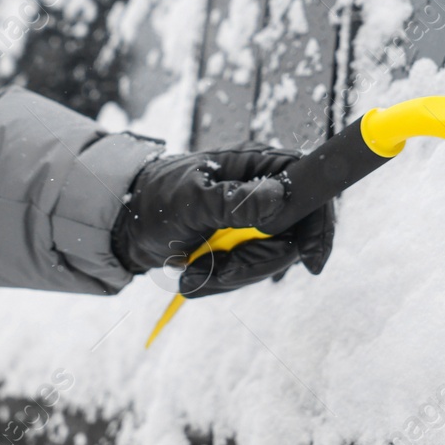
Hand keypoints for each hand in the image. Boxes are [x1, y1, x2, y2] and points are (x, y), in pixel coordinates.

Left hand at [112, 144, 334, 297]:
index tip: (310, 261)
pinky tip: (195, 278)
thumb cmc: (155, 201)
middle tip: (216, 272)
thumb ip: (234, 200)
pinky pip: (251, 271)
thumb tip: (279, 196)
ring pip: (271, 259)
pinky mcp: (243, 243)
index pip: (308, 186)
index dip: (319, 223)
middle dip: (255, 262)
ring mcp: (255, 219)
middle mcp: (263, 190)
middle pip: (292, 235)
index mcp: (257, 164)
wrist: (125, 226)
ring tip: (192, 276)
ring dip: (233, 276)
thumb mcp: (190, 202)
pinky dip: (224, 280)